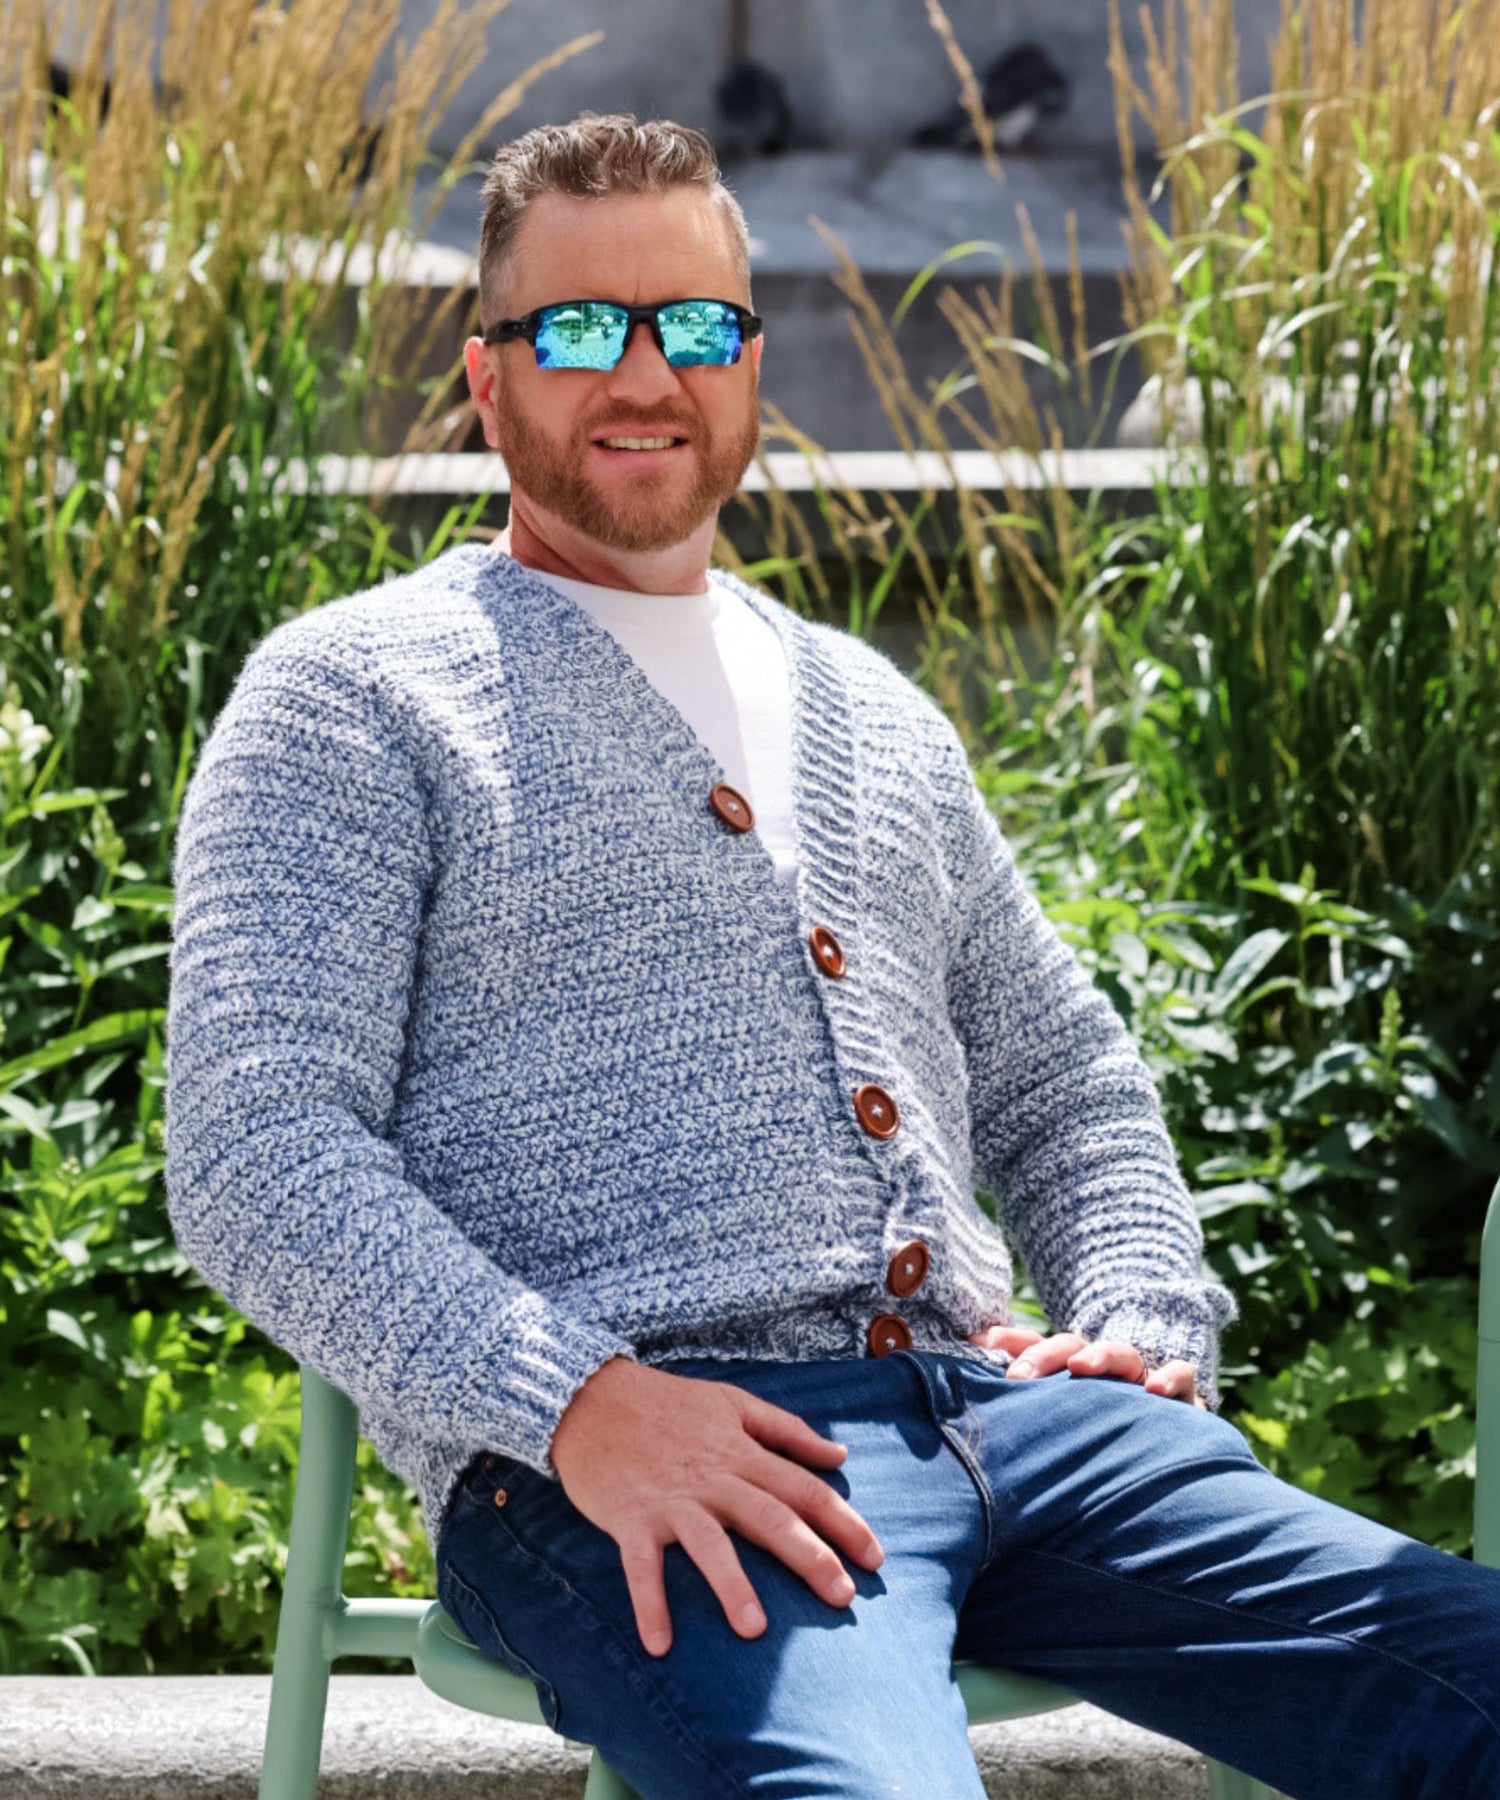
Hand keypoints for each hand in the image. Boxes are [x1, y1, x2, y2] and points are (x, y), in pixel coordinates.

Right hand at [549, 1357, 884, 1657]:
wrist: (590, 1397)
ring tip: (755, 1629)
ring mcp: (671, 1501)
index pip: (803, 1489)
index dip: (842, 1521)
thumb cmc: (667, 1403)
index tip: (875, 1557)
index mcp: (741, 1452)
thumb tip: (840, 1453)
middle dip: (810, 1557)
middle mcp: (713, 1478)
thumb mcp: (733, 1403)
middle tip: (843, 1596)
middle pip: (770, 1518)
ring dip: (732, 1585)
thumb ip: (788, 1430)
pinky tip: (660, 1643)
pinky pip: (641, 1566)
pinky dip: (649, 1603)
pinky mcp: (631, 1518)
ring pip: (709, 1545)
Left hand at [968, 1325, 1207, 1408]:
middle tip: (1017, 1377)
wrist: (1170, 1425)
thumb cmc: (1102, 1424)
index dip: (1006, 1343)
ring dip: (1100, 1356)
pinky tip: (1155, 1391)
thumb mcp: (1062, 1413)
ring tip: (1082, 1367)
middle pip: (1071, 1347)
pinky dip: (1170, 1378)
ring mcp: (1141, 1375)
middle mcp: (1103, 1366)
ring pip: (1121, 1353)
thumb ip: (1024, 1402)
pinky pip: (1180, 1374)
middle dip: (1043, 1357)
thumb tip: (967, 1385)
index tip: (975, 1345)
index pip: (1034, 1346)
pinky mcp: (1181, 1393)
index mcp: (1069, 1367)